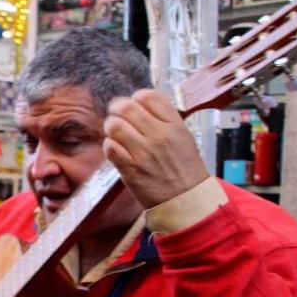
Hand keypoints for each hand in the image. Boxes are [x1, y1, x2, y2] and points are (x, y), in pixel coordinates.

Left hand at [102, 89, 209, 208]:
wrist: (186, 200)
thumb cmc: (184, 170)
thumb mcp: (183, 137)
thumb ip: (163, 119)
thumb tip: (139, 105)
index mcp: (175, 125)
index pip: (148, 96)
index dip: (136, 98)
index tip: (135, 105)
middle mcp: (159, 136)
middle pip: (126, 107)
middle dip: (117, 109)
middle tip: (117, 115)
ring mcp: (144, 153)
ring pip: (114, 126)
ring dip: (111, 127)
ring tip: (116, 133)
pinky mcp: (130, 169)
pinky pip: (110, 147)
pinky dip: (109, 146)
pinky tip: (116, 150)